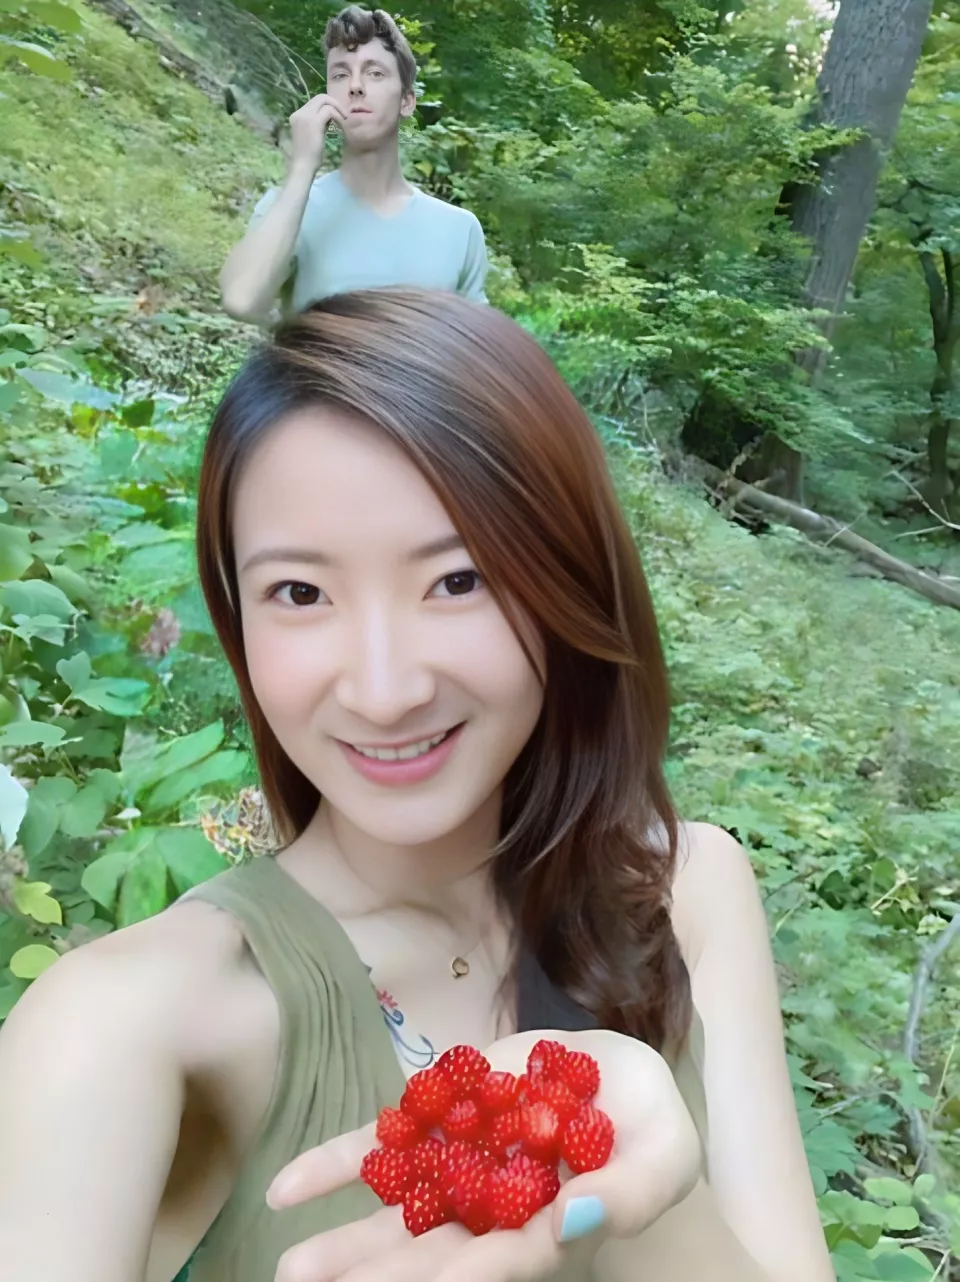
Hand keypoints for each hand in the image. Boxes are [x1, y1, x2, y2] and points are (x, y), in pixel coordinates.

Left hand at [267, 1028, 702, 1281]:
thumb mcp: (666, 1157)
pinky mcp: (445, 1116)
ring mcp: (464, 1161)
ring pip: (397, 1205)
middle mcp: (496, 1207)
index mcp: (549, 1228)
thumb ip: (628, 1192)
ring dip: (343, 1234)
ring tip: (288, 1260)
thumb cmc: (655, 1133)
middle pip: (432, 1248)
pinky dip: (337, 1163)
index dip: (470, 1274)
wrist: (622, 1081)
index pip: (506, 1260)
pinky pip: (384, 1143)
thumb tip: (578, 1217)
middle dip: (375, 1270)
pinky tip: (284, 1188)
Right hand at [289, 94, 346, 173]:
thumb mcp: (312, 135)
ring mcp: (305, 116)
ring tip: (344, 121)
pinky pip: (329, 111)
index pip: (314, 102)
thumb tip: (329, 117)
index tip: (337, 116)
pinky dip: (338, 116)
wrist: (303, 166)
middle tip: (344, 115)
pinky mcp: (314, 121)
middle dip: (334, 104)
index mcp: (297, 116)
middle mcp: (299, 112)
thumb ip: (317, 123)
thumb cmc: (308, 156)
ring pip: (325, 101)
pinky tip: (342, 125)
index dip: (328, 106)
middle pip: (320, 97)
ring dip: (337, 109)